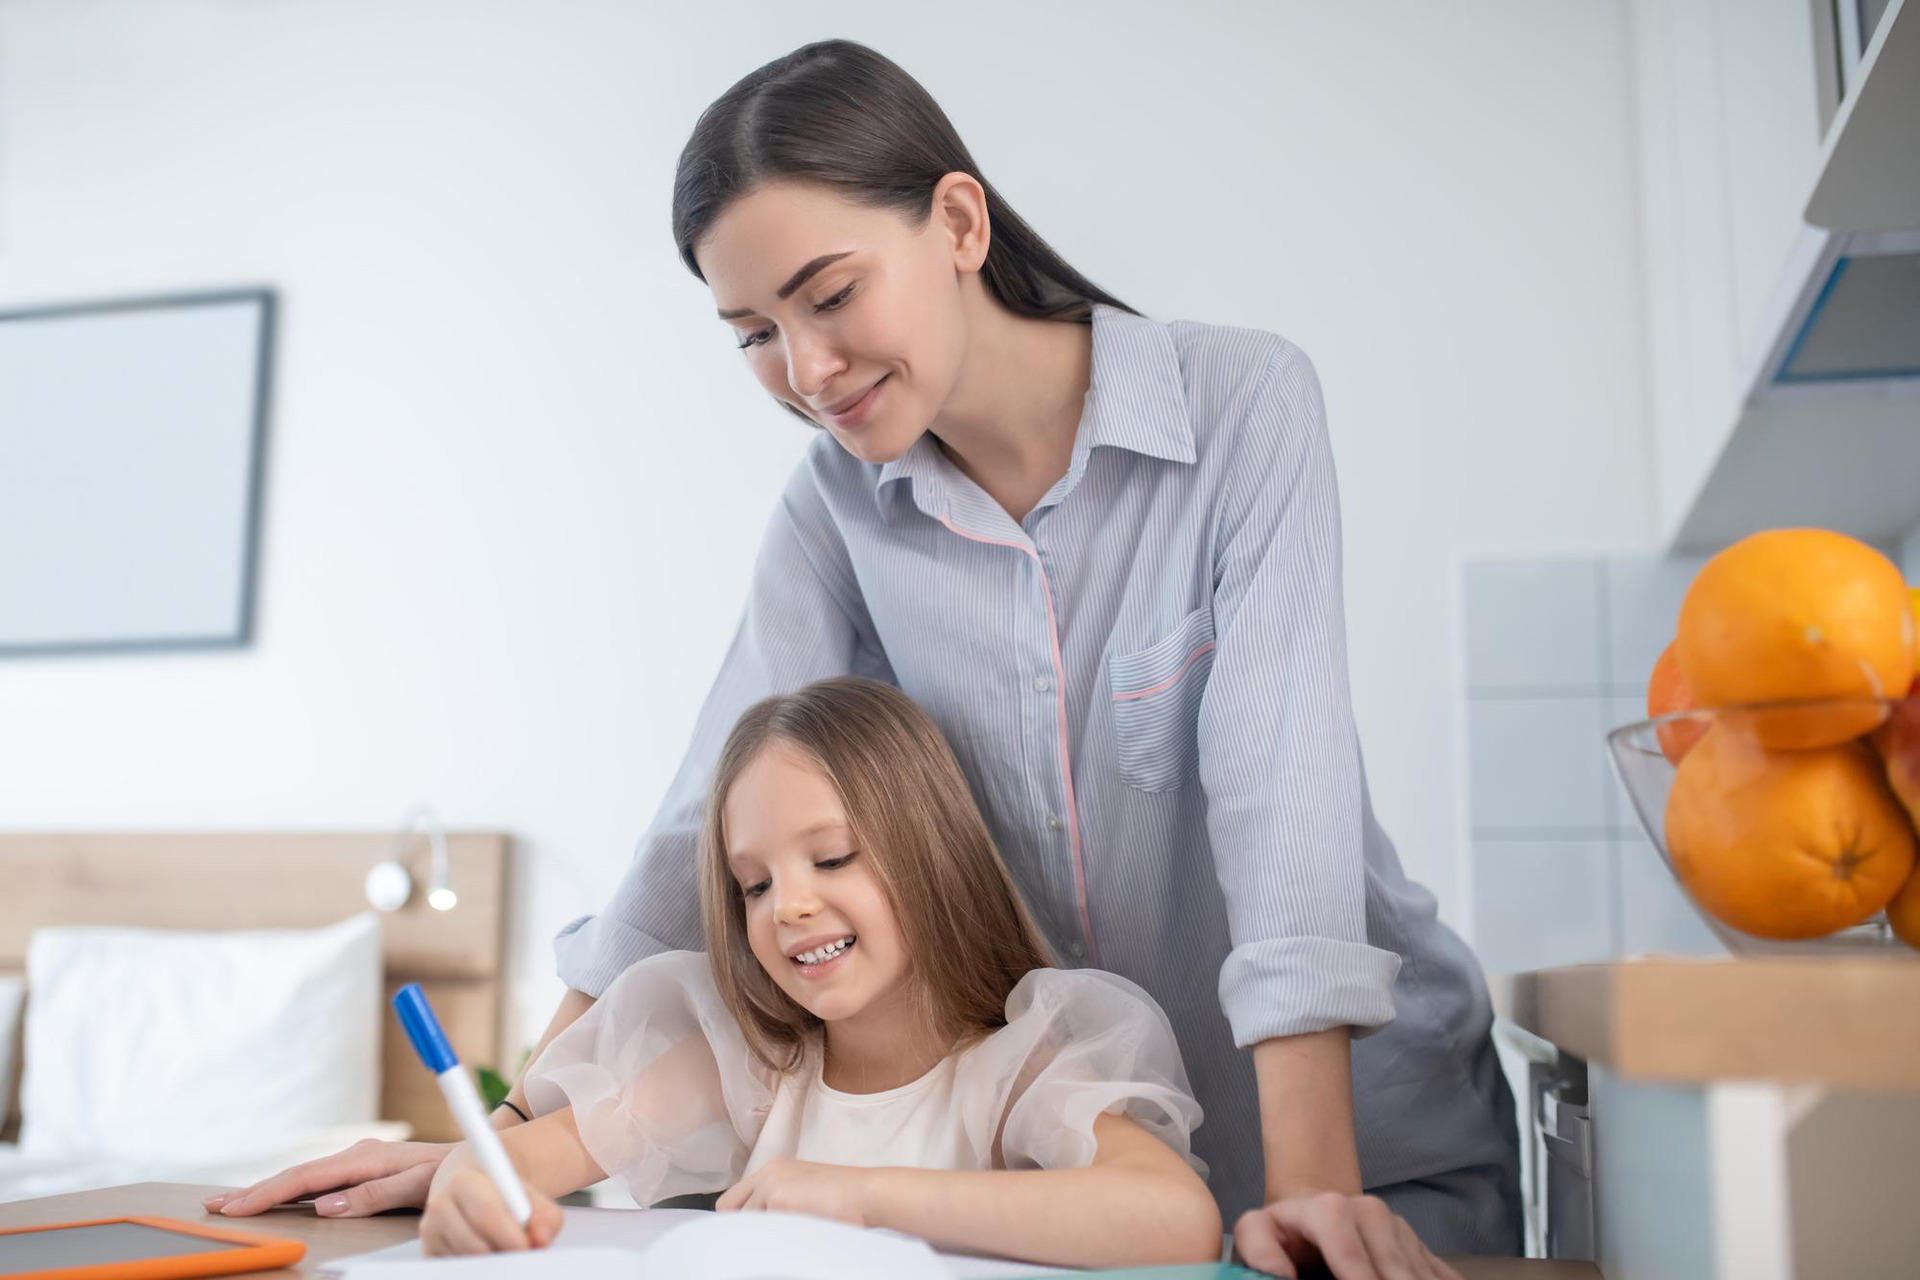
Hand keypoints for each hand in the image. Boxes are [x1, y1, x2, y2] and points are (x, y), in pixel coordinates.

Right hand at [204, 1139, 455, 1217]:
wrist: (477, 1155)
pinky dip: (289, 1188)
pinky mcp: (361, 1168)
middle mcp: (357, 1155)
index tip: (236, 1208)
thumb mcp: (419, 1185)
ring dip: (267, 1190)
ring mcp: (357, 1161)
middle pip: (296, 1175)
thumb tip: (326, 1204)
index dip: (268, 1194)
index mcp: (366, 1158)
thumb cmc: (450, 1172)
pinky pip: (317, 1180)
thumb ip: (375, 1194)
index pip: (306, 1178)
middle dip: (254, 1191)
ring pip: (303, 1177)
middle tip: (214, 1207)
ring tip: (231, 1202)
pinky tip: (273, 1196)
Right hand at [420, 1145, 563, 1255]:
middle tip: (522, 1253)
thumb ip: (544, 1213)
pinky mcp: (429, 1251)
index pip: (486, 1215)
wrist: (470, 1181)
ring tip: (505, 1244)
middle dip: (504, 1254)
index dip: (510, 1237)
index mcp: (463, 1181)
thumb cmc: (502, 1189)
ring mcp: (430, 1231)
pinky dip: (478, 1266)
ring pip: (467, 1261)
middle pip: (475, 1245)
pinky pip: (458, 1270)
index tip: (528, 1247)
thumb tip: (541, 1240)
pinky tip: (488, 1249)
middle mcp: (439, 1205)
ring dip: (492, 1261)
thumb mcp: (527, 1192)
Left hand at [716, 1158, 876, 1225]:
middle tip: (763, 1240)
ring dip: (760, 1234)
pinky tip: (793, 1238)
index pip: (734, 1199)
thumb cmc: (845, 1197)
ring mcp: (770, 1186)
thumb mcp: (805, 1189)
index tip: (748, 1234)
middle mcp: (767, 1173)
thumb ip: (778, 1199)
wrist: (866, 1193)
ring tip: (788, 1237)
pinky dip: (771, 1240)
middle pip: (729, 1209)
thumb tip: (759, 1224)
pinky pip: (760, 1232)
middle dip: (741, 1227)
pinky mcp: (778, 1201)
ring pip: (746, 1223)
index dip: (739, 1219)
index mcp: (773, 1169)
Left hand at [1232, 1191, 1462, 1279]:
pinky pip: (1439, 1274)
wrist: (1314, 1207)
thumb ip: (1261, 1254)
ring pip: (1419, 1274)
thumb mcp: (1256, 1233)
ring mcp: (1399, 1228)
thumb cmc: (1284, 1230)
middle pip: (1394, 1271)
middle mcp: (1370, 1212)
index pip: (1351, 1256)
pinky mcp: (1417, 1245)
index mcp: (1328, 1210)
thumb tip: (1280, 1277)